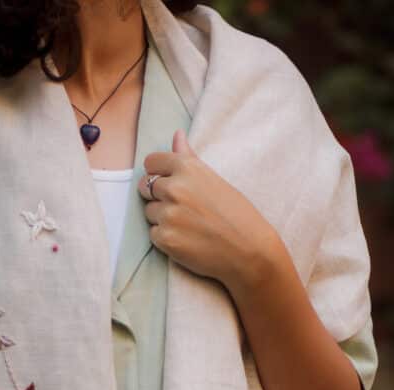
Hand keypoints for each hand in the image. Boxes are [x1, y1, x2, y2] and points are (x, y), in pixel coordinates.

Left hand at [137, 129, 278, 300]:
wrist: (248, 250)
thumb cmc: (236, 214)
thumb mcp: (214, 179)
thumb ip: (189, 158)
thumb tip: (176, 135)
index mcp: (187, 168)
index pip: (151, 162)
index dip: (157, 173)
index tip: (167, 183)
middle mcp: (174, 188)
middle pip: (144, 186)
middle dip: (157, 196)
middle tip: (180, 207)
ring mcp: (168, 215)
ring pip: (149, 212)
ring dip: (161, 218)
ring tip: (187, 225)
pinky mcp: (165, 239)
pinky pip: (153, 234)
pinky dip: (165, 237)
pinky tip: (186, 239)